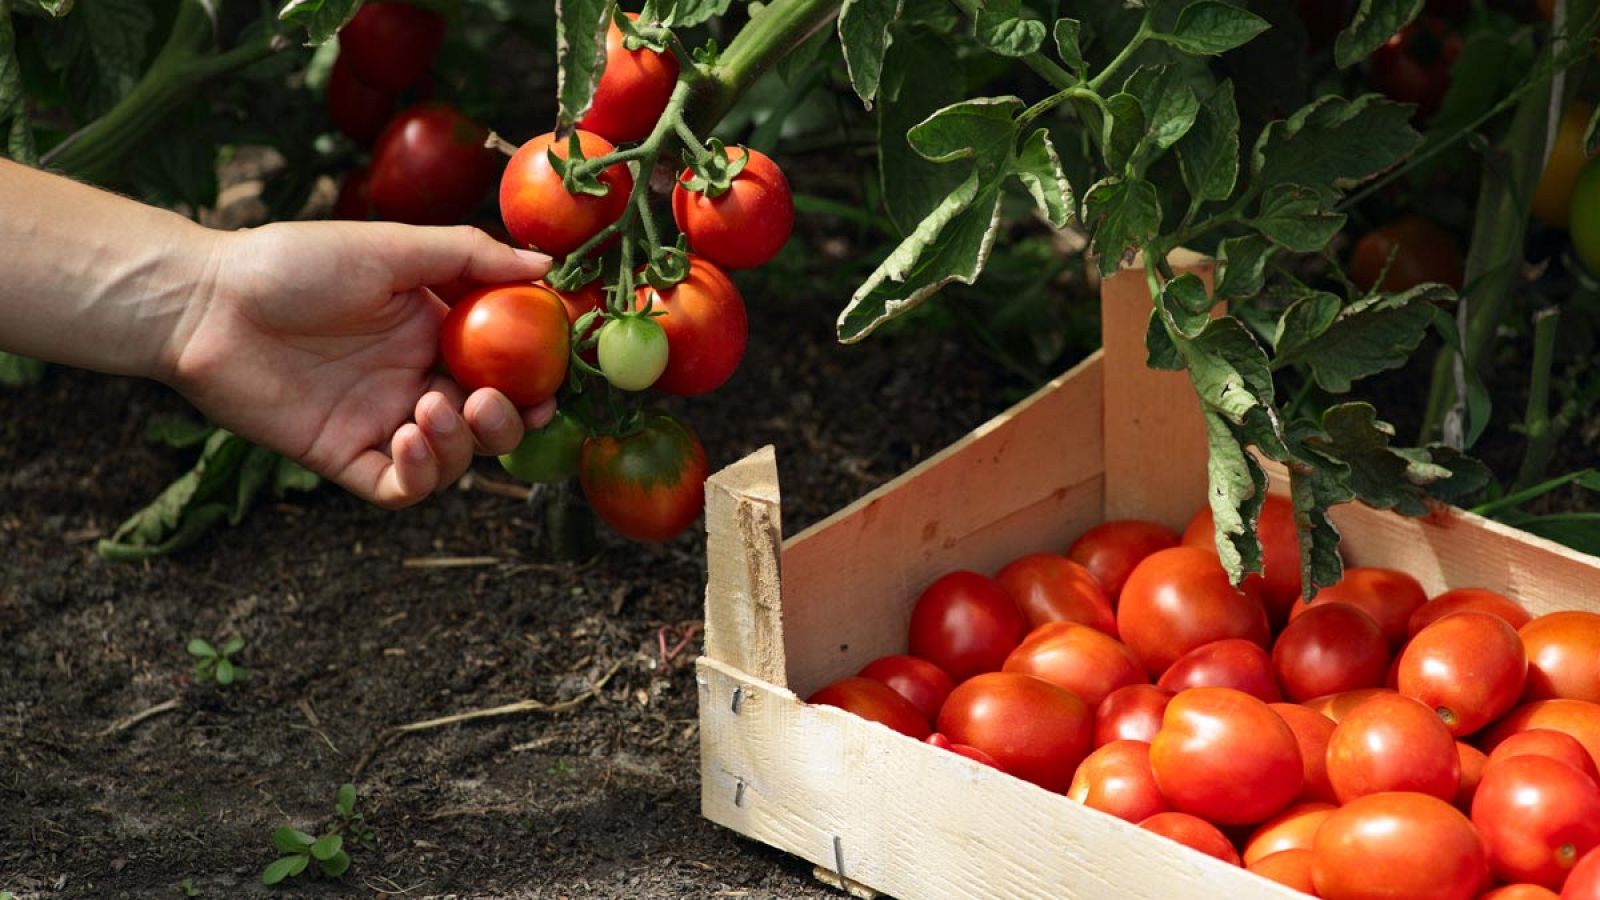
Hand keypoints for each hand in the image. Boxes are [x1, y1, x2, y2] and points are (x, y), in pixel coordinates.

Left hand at [165, 221, 554, 508]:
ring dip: (458, 444)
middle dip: (506, 424)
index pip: (506, 368)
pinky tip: (405, 439)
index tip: (552, 382)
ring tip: (429, 410)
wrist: (206, 302)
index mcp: (435, 332)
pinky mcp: (344, 455)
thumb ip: (470, 257)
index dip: (535, 383)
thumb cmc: (293, 262)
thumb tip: (548, 265)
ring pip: (451, 460)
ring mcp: (381, 421)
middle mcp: (415, 380)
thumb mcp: (391, 247)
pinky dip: (418, 474)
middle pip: (488, 424)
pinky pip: (399, 487)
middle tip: (492, 404)